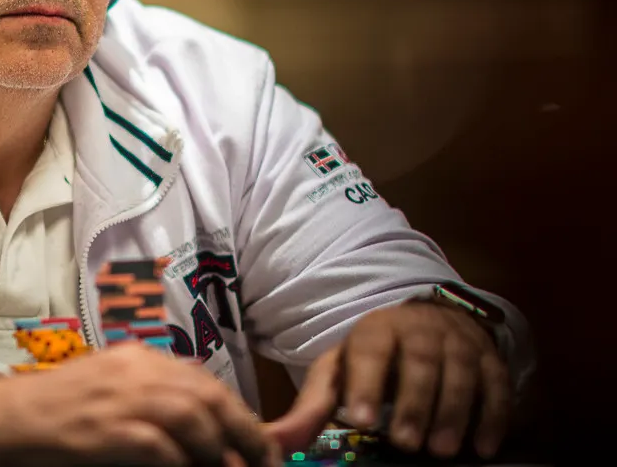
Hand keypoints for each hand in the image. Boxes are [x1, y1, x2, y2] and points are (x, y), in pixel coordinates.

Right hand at [0, 342, 277, 466]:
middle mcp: (135, 370)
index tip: (259, 444)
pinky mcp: (107, 429)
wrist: (7, 418)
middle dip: (244, 433)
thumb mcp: (109, 386)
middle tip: (263, 463)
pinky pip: (160, 447)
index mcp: (138, 358)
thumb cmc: (58, 407)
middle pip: (207, 395)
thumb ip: (151, 392)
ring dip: (220, 450)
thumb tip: (203, 412)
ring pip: (193, 416)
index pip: (203, 381)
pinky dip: (182, 463)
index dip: (239, 414)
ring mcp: (120, 398)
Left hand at [266, 302, 510, 459]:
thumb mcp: (341, 371)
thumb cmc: (375, 358)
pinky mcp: (490, 357)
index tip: (361, 419)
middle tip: (406, 442)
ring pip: (459, 371)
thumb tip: (277, 439)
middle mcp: (419, 329)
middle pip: (419, 361)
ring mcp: (458, 341)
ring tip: (441, 450)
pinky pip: (497, 384)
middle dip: (413, 403)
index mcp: (376, 330)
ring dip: (453, 412)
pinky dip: (493, 415)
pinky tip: (484, 446)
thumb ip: (314, 405)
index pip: (369, 350)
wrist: (425, 324)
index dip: (366, 383)